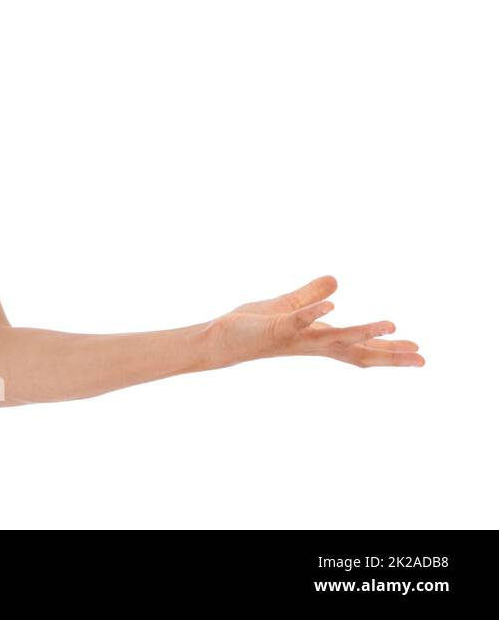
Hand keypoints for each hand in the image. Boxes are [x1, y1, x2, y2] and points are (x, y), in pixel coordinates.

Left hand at [207, 275, 424, 369]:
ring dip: (362, 331)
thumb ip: (311, 296)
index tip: (419, 354)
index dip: (388, 352)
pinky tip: (332, 304)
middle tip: (422, 359)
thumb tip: (336, 281)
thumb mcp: (288, 308)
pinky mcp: (276, 328)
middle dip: (389, 355)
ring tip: (390, 324)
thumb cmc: (252, 327)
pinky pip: (298, 321)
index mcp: (318, 341)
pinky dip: (314, 312)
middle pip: (356, 352)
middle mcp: (311, 344)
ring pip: (334, 338)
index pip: (359, 349)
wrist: (219, 340)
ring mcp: (295, 338)